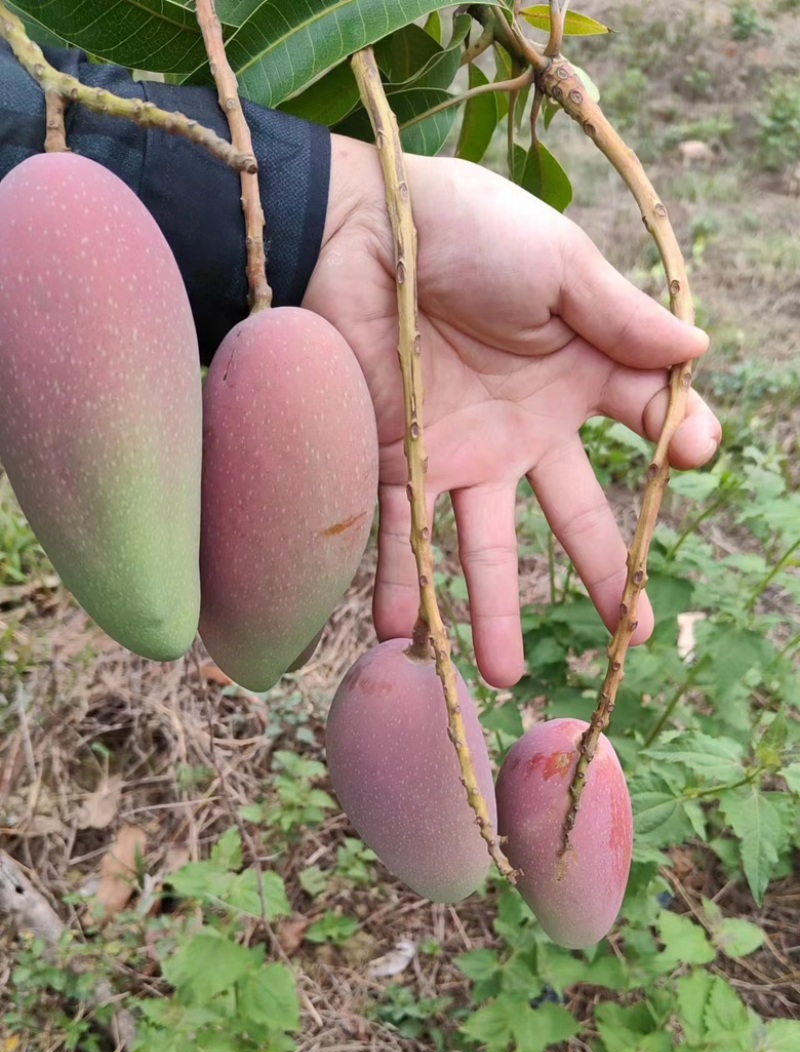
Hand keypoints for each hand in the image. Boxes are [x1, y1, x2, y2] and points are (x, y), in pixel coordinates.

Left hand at [303, 137, 720, 688]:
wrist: (354, 226)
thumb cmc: (462, 229)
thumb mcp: (555, 264)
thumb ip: (619, 318)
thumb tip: (700, 352)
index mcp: (574, 372)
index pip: (639, 420)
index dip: (673, 439)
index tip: (692, 454)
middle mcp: (523, 427)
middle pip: (572, 514)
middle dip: (601, 575)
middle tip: (626, 633)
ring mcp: (459, 453)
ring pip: (485, 547)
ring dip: (492, 612)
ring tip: (500, 677)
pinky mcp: (394, 463)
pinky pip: (399, 533)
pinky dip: (399, 584)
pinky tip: (402, 634)